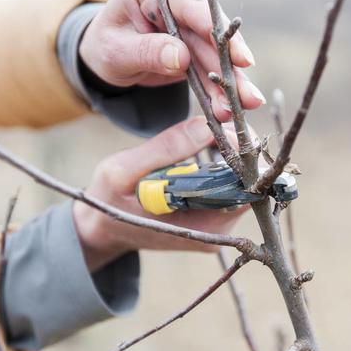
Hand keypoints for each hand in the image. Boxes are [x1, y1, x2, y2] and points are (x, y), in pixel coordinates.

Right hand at [73, 116, 244, 271]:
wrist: (103, 228)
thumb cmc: (107, 200)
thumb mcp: (122, 171)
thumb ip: (165, 149)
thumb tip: (206, 125)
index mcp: (201, 227)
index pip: (243, 187)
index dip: (240, 152)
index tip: (226, 123)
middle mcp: (216, 231)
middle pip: (247, 183)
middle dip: (236, 148)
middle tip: (221, 119)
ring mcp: (217, 225)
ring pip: (239, 181)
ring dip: (229, 152)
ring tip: (212, 128)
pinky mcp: (213, 216)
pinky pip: (228, 183)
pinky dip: (220, 161)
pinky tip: (207, 144)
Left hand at [79, 0, 265, 121]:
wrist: (108, 56)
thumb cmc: (106, 44)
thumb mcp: (115, 49)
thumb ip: (146, 51)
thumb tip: (181, 58)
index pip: (188, 4)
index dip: (213, 28)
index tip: (235, 53)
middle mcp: (178, 2)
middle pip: (210, 33)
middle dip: (228, 67)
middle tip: (245, 95)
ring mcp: (191, 25)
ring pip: (217, 55)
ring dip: (231, 83)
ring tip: (244, 107)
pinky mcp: (197, 48)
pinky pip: (213, 69)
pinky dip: (222, 89)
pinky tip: (233, 106)